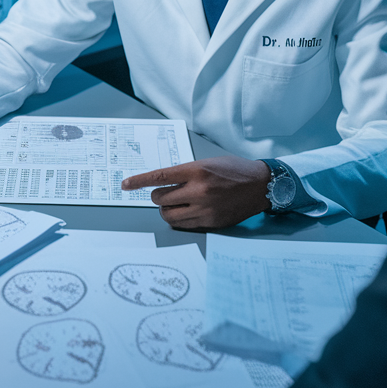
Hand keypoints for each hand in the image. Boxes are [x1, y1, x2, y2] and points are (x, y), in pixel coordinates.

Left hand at [121, 156, 271, 229]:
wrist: (260, 186)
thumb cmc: (235, 171)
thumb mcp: (208, 163)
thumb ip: (186, 173)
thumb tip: (164, 183)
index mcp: (197, 170)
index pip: (160, 177)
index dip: (139, 181)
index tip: (126, 184)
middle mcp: (199, 190)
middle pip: (160, 198)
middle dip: (157, 197)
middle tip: (165, 194)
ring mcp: (204, 208)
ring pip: (168, 214)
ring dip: (166, 209)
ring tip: (174, 204)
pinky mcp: (210, 222)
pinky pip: (183, 225)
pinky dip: (179, 219)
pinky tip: (186, 212)